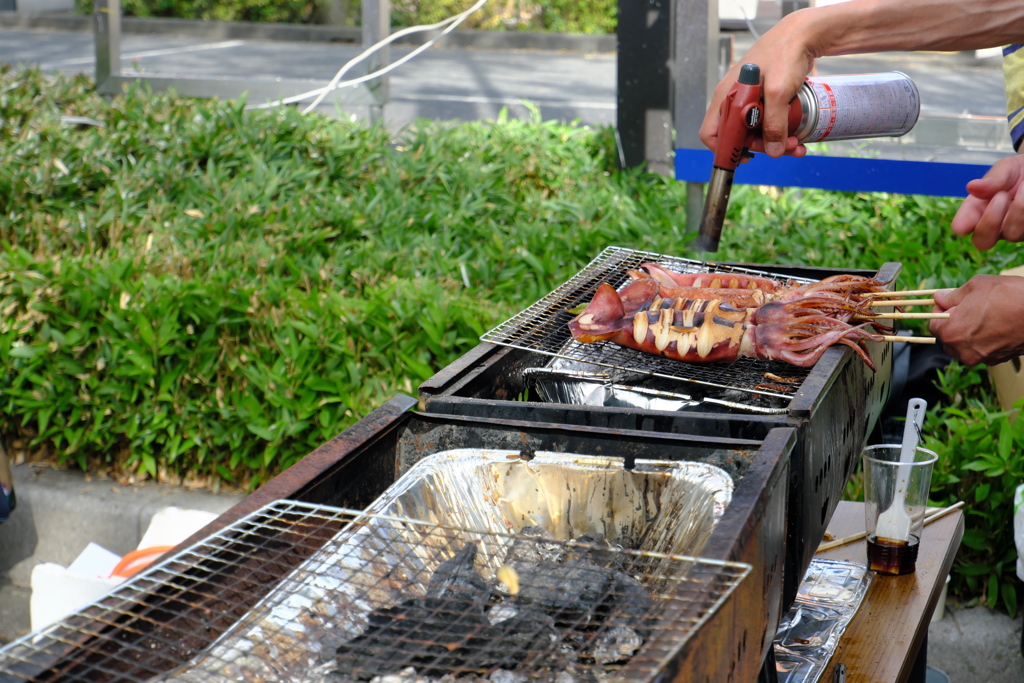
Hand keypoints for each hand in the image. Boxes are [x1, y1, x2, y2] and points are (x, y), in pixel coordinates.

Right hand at [698, 13, 815, 158]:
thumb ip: (774, 123)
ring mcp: (750, 101)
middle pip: (737, 136)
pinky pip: (768, 124)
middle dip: (759, 147)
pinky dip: (781, 133)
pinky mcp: (765, 101)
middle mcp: (735, 100)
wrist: (803, 36)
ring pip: (755, 133)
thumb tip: (772, 150)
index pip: (711, 132)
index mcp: (727, 96)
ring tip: (795, 144)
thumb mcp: (778, 91)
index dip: (724, 148)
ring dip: (774, 143)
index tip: (743, 157)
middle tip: (781, 148)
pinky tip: (796, 135)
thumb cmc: (784, 52)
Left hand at [928, 275, 1023, 364]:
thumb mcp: (976, 286)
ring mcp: (980, 358)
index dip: (939, 310)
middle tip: (967, 307)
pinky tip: (996, 325)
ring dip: (968, 332)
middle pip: (947, 337)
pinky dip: (983, 339)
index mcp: (951, 332)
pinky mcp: (996, 360)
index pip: (932, 324)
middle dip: (953, 322)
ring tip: (984, 315)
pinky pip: (981, 349)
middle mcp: (962, 350)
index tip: (949, 302)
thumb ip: (952, 295)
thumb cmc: (1010, 296)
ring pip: (964, 345)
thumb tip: (939, 297)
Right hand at [950, 154, 1023, 249]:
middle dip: (990, 221)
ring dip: (1019, 208)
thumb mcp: (1007, 168)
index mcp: (977, 210)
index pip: (961, 226)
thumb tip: (971, 187)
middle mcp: (994, 226)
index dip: (961, 226)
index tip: (962, 224)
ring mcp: (1014, 231)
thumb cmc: (1020, 172)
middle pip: (983, 242)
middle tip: (1002, 196)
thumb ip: (992, 178)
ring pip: (1012, 234)